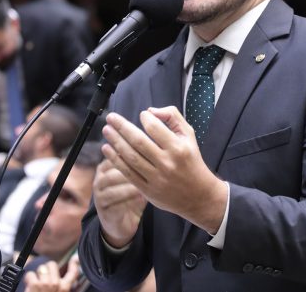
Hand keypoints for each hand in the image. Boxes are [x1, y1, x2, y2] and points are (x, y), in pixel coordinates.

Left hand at [24, 257, 80, 291]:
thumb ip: (62, 288)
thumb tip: (62, 279)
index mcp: (64, 288)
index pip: (73, 272)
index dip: (74, 264)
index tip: (74, 259)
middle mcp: (56, 284)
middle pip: (52, 264)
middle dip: (46, 269)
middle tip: (43, 278)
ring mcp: (45, 283)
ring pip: (40, 268)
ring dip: (37, 275)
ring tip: (36, 283)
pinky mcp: (34, 285)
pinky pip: (30, 274)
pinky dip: (28, 279)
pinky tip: (29, 286)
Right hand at [94, 160, 146, 248]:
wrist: (120, 222)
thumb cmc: (130, 195)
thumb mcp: (133, 179)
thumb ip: (139, 166)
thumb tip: (154, 153)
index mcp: (104, 168)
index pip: (115, 159)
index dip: (132, 158)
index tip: (148, 159)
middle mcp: (99, 181)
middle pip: (112, 175)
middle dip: (131, 174)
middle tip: (148, 173)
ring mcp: (99, 198)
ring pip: (113, 191)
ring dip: (130, 189)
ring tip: (145, 187)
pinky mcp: (105, 212)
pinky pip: (117, 207)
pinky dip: (131, 203)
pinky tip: (143, 199)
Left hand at [101, 107, 226, 234]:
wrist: (199, 196)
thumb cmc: (192, 161)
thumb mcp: (189, 136)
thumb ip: (172, 117)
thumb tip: (150, 111)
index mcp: (178, 148)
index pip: (155, 128)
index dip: (145, 118)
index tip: (142, 114)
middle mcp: (167, 163)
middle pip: (138, 142)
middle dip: (121, 127)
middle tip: (111, 117)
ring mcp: (156, 178)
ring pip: (130, 157)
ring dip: (115, 142)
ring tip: (107, 131)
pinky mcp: (148, 190)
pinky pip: (128, 173)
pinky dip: (116, 160)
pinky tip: (108, 149)